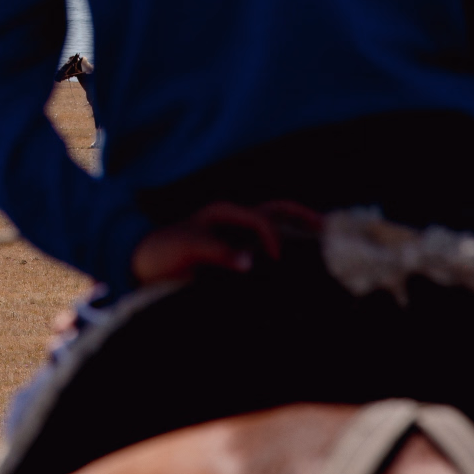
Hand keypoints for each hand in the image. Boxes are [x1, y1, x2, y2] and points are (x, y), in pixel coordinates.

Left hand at [129, 200, 320, 285]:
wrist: (144, 263)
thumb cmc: (162, 252)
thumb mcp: (186, 249)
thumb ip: (216, 252)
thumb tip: (249, 263)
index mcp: (224, 213)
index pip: (260, 219)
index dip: (273, 237)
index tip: (276, 261)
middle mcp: (234, 220)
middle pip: (276, 211)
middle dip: (302, 216)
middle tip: (329, 227)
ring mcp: (236, 235)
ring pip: (276, 225)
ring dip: (299, 230)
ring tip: (324, 242)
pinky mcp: (236, 252)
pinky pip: (267, 246)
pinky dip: (287, 248)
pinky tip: (301, 263)